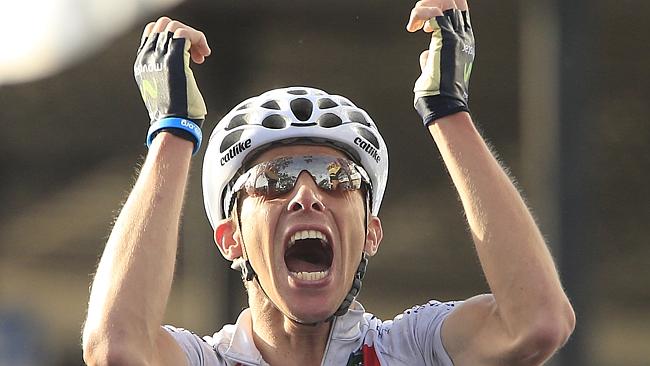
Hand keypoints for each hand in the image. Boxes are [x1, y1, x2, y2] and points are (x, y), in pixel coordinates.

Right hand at [134, 17, 210, 153]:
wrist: (173, 124)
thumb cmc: (175, 114)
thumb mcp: (164, 90)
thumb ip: (165, 74)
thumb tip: (178, 71)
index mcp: (142, 63)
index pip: (153, 34)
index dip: (172, 39)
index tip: (189, 56)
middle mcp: (147, 57)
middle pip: (163, 25)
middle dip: (184, 34)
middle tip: (197, 54)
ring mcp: (158, 57)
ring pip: (175, 27)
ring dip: (193, 37)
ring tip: (201, 54)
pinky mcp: (174, 60)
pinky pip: (185, 34)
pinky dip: (198, 39)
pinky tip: (204, 55)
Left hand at [407, 0, 474, 124]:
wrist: (443, 104)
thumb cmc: (437, 93)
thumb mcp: (435, 71)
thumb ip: (432, 59)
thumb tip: (426, 54)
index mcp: (463, 42)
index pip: (458, 11)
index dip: (440, 9)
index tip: (423, 26)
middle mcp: (463, 36)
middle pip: (453, 2)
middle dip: (432, 3)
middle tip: (418, 18)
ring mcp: (457, 37)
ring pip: (444, 2)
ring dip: (425, 7)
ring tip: (414, 22)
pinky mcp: (447, 40)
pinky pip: (434, 13)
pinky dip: (420, 14)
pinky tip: (413, 28)